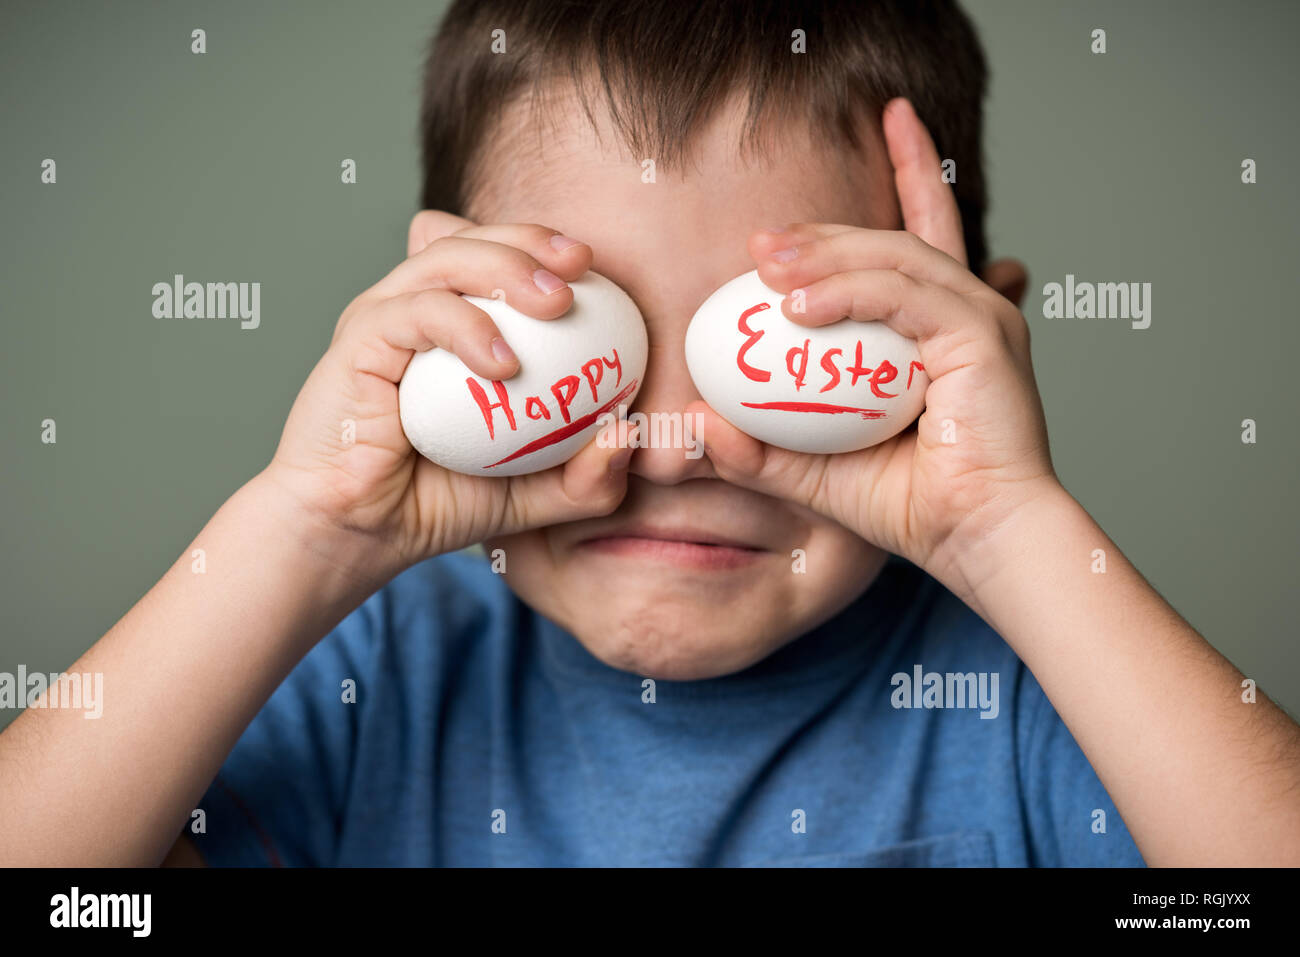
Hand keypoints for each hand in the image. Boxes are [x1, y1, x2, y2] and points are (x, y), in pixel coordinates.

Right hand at [264, 214, 634, 579]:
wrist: (358, 534)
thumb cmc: (436, 504)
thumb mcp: (534, 495)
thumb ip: (586, 477)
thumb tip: (630, 434)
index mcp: (456, 324)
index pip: (501, 258)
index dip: (548, 249)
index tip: (600, 273)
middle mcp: (417, 307)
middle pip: (477, 239)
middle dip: (534, 240)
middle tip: (583, 270)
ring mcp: (385, 316)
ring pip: (447, 258)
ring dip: (508, 268)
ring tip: (558, 304)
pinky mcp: (359, 339)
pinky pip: (419, 311)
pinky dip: (467, 327)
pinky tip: (504, 364)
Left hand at [690, 98, 1059, 600]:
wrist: (976, 540)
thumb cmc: (912, 505)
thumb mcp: (816, 471)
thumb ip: (759, 448)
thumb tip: (695, 425)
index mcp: (937, 326)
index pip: (915, 235)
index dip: (904, 172)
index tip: (879, 127)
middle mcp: (964, 308)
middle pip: (888, 242)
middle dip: (822, 233)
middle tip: (760, 243)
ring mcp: (978, 315)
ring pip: (895, 258)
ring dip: (827, 255)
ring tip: (767, 266)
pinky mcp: (983, 334)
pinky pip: (906, 294)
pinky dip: (852, 291)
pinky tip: (800, 306)